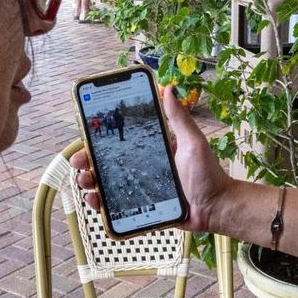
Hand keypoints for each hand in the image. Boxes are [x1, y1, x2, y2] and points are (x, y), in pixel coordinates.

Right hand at [70, 85, 232, 231]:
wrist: (216, 209)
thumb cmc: (208, 175)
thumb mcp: (192, 142)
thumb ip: (179, 119)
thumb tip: (169, 88)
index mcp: (152, 149)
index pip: (121, 140)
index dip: (101, 138)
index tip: (87, 136)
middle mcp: (144, 167)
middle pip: (108, 162)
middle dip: (88, 162)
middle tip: (80, 163)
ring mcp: (142, 188)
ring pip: (108, 184)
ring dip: (90, 182)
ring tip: (85, 182)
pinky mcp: (143, 208)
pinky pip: (118, 207)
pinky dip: (102, 204)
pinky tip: (95, 202)